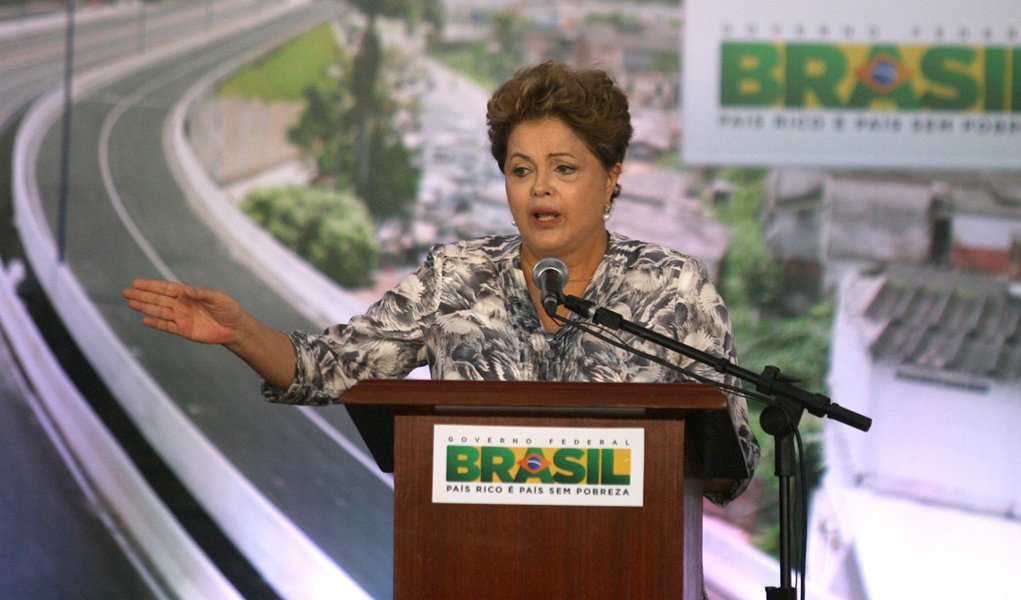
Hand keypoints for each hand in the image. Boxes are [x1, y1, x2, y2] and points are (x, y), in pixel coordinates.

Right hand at [123, 279, 242, 345]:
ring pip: (159, 312)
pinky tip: (144, 320)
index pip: (166, 288)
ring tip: (130, 303)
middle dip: (142, 295)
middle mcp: (182, 305)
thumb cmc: (228, 309)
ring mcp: (181, 318)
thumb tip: (186, 290)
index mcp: (188, 294)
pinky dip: (156, 323)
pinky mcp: (184, 330)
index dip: (151, 285)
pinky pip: (167, 326)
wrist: (235, 328)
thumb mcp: (217, 298)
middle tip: (126, 292)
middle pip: (158, 299)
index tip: (136, 283)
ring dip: (145, 308)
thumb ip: (201, 293)